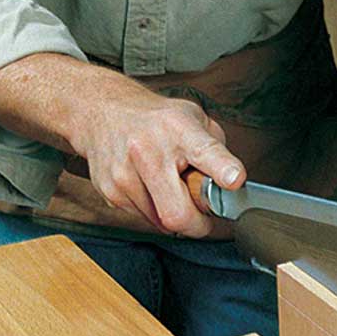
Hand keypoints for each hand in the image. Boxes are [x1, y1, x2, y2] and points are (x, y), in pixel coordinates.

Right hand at [69, 81, 244, 237]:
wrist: (103, 112)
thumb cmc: (154, 119)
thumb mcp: (192, 118)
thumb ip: (216, 150)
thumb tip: (230, 184)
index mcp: (177, 129)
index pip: (204, 152)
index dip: (222, 169)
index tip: (234, 180)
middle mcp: (147, 151)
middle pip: (177, 213)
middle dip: (197, 223)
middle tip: (201, 209)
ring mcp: (124, 173)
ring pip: (161, 223)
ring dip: (171, 212)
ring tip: (166, 185)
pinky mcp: (109, 190)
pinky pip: (143, 219)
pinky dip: (152, 210)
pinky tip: (147, 185)